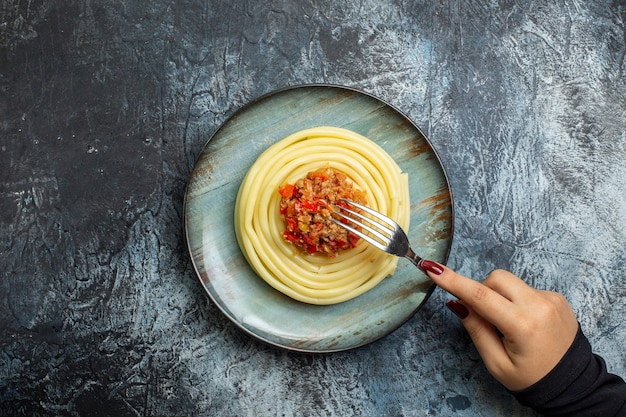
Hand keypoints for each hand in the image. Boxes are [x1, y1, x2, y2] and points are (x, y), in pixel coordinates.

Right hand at [418, 260, 578, 391]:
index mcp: (523, 325)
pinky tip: (525, 323)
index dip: (453, 281)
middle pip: (495, 279)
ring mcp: (551, 299)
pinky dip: (516, 302)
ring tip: (508, 325)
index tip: (432, 268)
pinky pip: (525, 289)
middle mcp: (539, 306)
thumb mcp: (497, 364)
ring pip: (510, 282)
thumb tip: (458, 303)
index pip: (480, 296)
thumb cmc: (533, 379)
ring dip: (499, 297)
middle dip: (481, 291)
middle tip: (483, 318)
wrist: (573, 384)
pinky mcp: (557, 297)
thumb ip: (476, 330)